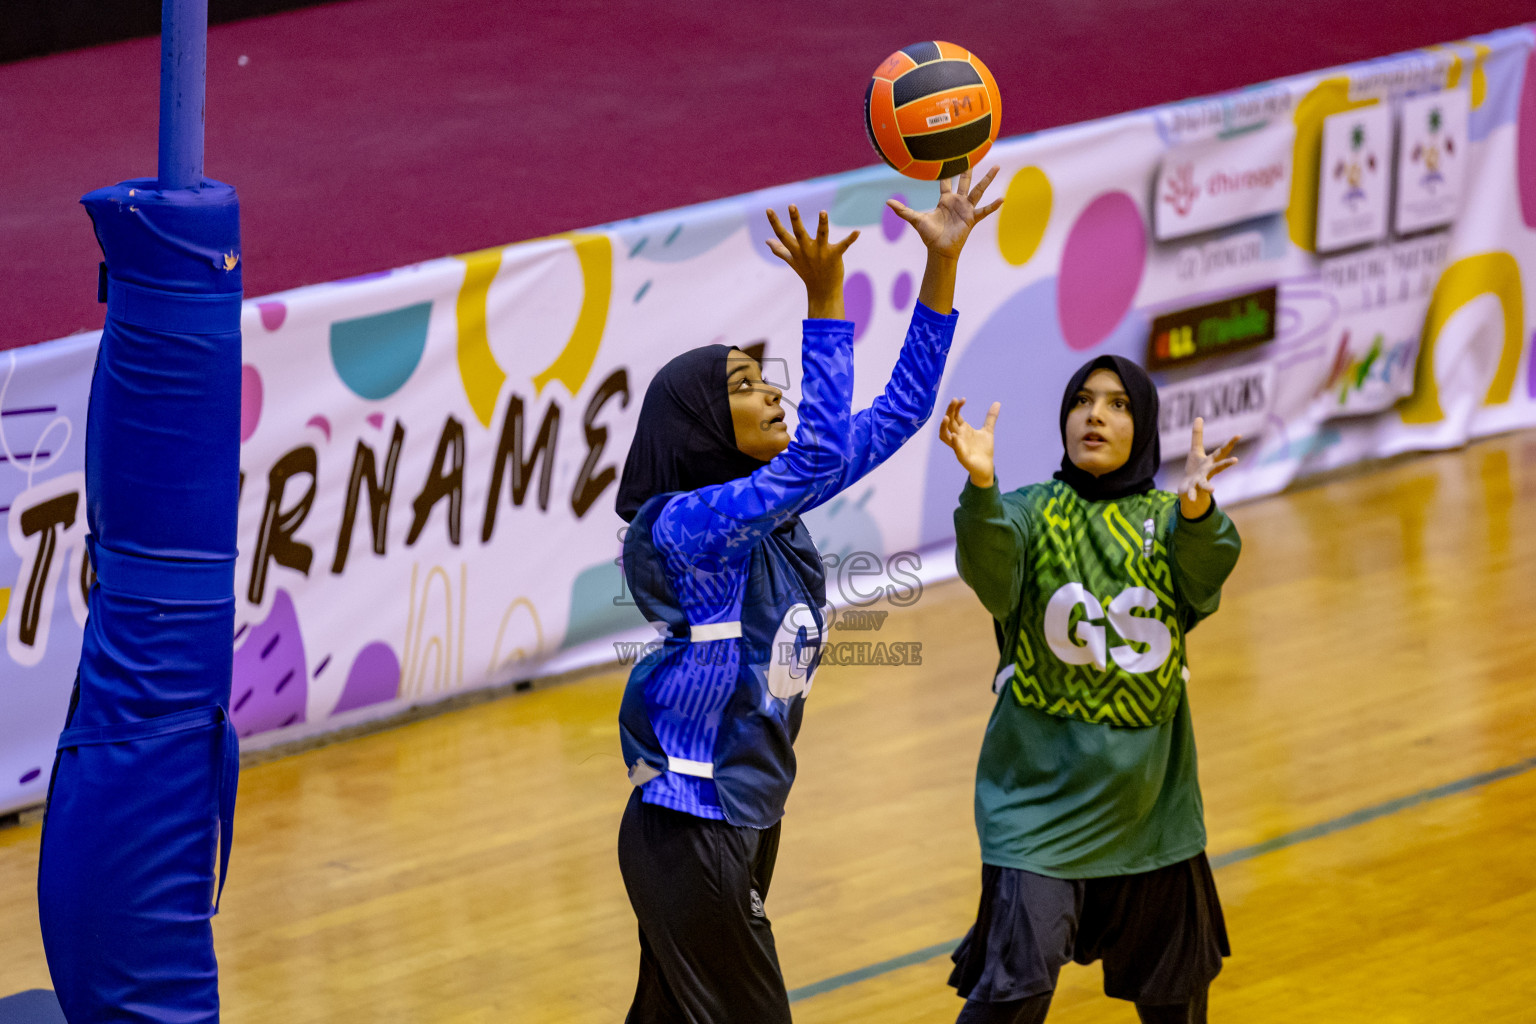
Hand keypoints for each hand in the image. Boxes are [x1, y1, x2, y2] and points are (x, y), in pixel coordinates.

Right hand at [765, 206, 859, 318]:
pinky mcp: (834, 256)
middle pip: (799, 232)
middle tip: (792, 205)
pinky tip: (857, 231)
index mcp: (796, 250)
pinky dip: (851, 239)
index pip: (782, 235)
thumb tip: (767, 241)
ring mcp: (821, 253)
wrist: (822, 290)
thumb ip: (779, 250)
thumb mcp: (791, 260)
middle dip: (795, 219)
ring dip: (822, 223)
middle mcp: (807, 250)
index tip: (768, 209)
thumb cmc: (807, 272)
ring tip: (823, 212)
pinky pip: (843, 246)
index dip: (774, 222)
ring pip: (821, 235)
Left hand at [886, 166, 1002, 262]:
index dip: (947, 171)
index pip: (946, 182)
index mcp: (945, 200)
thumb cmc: (929, 235)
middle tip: (973, 154)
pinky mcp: (972, 218)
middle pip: (964, 181)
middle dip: (968, 169)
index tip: (950, 158)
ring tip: (996, 167)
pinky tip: (1002, 199)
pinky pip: (984, 211)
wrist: (939, 249)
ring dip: (987, 180)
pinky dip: (993, 206)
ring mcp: (966, 209)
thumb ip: (903, 211)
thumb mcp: (916, 220)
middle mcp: (957, 202)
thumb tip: (887, 203)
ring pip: (978, 190)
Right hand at [939, 397, 998, 487]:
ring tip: (946, 417)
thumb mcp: (988, 431)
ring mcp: (958, 446)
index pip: (955, 415)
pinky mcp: (962, 456)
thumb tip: (997, 403)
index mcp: (963, 429)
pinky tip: (955, 436)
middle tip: (954, 400)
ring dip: (944, 427)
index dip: (957, 407)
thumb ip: (990, 418)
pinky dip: (954, 442)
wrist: (986, 466)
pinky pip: (956, 449)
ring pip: (944, 436)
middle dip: (950, 410)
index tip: (962, 399)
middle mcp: (958, 436)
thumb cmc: (984, 449)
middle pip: (949, 422)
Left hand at [1178, 417, 1238, 518]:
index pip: (1222, 451)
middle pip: (1218, 467)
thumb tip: (1198, 417)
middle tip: (1236, 460)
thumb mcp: (1195, 450)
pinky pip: (1192, 492)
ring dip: (1209, 486)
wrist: (1189, 488)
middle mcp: (1208, 472)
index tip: (1239, 435)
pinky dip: (1191, 495)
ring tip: (1212, 490)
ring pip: (1205, 483)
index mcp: (1210, 461)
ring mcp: (1201, 481)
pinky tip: (1190, 499)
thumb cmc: (1195, 468)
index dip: (1230, 442)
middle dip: (1227, 463)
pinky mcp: (1192, 489)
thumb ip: (1198, 435)